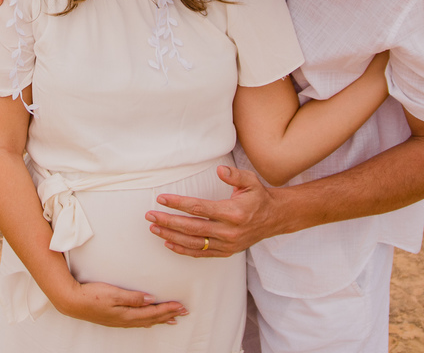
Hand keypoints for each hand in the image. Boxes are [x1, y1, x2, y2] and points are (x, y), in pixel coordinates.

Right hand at [55, 280, 187, 327]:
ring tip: (172, 318)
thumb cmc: (91, 295)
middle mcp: (126, 320)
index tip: (181, 305)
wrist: (72, 302)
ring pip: (145, 321)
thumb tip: (150, 299)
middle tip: (184, 312)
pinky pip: (137, 321)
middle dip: (169, 314)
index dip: (168, 309)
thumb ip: (132, 297)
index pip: (153, 312)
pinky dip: (148, 320)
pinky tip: (148, 320)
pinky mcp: (115, 319)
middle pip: (152, 318)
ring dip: (160, 319)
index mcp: (127, 314)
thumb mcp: (112, 293)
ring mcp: (120, 321)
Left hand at [145, 165, 281, 256]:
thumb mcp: (250, 181)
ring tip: (154, 228)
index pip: (199, 208)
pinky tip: (168, 242)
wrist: (274, 219)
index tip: (162, 198)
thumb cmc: (258, 196)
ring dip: (171, 236)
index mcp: (233, 212)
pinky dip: (183, 249)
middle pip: (192, 227)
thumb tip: (219, 170)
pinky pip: (200, 253)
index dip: (179, 204)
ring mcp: (227, 244)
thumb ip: (235, 176)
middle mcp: (229, 231)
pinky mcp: (226, 252)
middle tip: (150, 215)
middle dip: (168, 221)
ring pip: (193, 243)